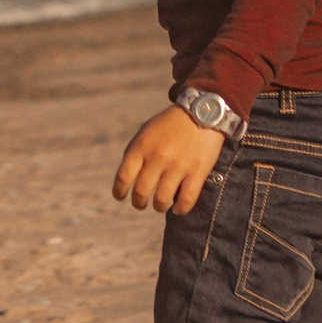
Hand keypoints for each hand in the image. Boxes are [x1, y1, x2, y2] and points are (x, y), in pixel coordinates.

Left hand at [112, 105, 227, 213]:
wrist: (202, 113)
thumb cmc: (170, 125)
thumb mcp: (146, 132)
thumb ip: (135, 152)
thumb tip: (125, 180)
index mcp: (142, 146)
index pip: (123, 176)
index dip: (119, 191)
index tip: (120, 197)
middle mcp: (158, 157)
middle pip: (141, 192)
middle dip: (138, 203)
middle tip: (140, 204)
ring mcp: (178, 166)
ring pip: (162, 200)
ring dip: (158, 207)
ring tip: (160, 205)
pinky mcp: (197, 172)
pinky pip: (186, 201)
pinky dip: (180, 210)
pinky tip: (177, 209)